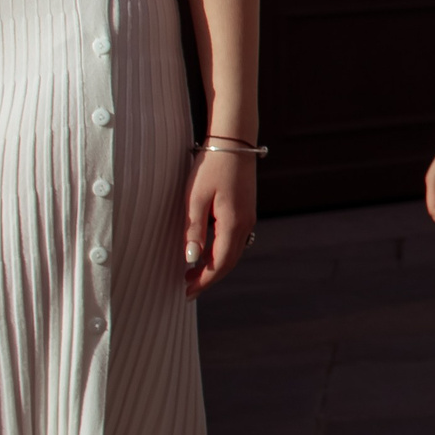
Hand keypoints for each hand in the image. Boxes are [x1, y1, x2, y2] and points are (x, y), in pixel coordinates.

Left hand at [182, 146, 256, 297]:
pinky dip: (221, 252)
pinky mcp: (246, 210)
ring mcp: (249, 217)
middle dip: (209, 277)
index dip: (204, 280)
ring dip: (215, 265)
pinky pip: (235, 239)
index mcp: (233, 223)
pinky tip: (207, 251)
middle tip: (186, 287)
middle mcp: (246, 223)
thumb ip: (194, 230)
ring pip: (233, 251)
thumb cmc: (211, 167)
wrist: (234, 142)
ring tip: (193, 273)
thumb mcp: (195, 198)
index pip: (220, 263)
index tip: (186, 292)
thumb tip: (191, 259)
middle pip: (229, 261)